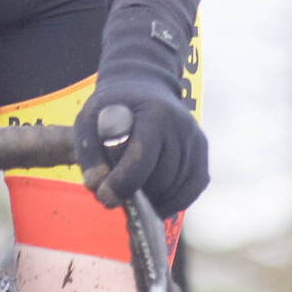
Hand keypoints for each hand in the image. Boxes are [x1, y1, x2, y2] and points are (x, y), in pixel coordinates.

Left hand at [73, 86, 207, 222]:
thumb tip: (97, 185)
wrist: (142, 88)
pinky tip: (152, 200)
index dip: (123, 183)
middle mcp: (181, 127)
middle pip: (160, 179)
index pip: (142, 157)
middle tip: (113, 193)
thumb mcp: (89, 119)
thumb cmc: (113, 108)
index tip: (105, 197)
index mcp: (154, 113)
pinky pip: (190, 191)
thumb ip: (88, 152)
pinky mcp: (202, 156)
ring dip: (152, 200)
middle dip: (136, 194)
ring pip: (175, 190)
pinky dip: (171, 202)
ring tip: (130, 192)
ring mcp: (195, 141)